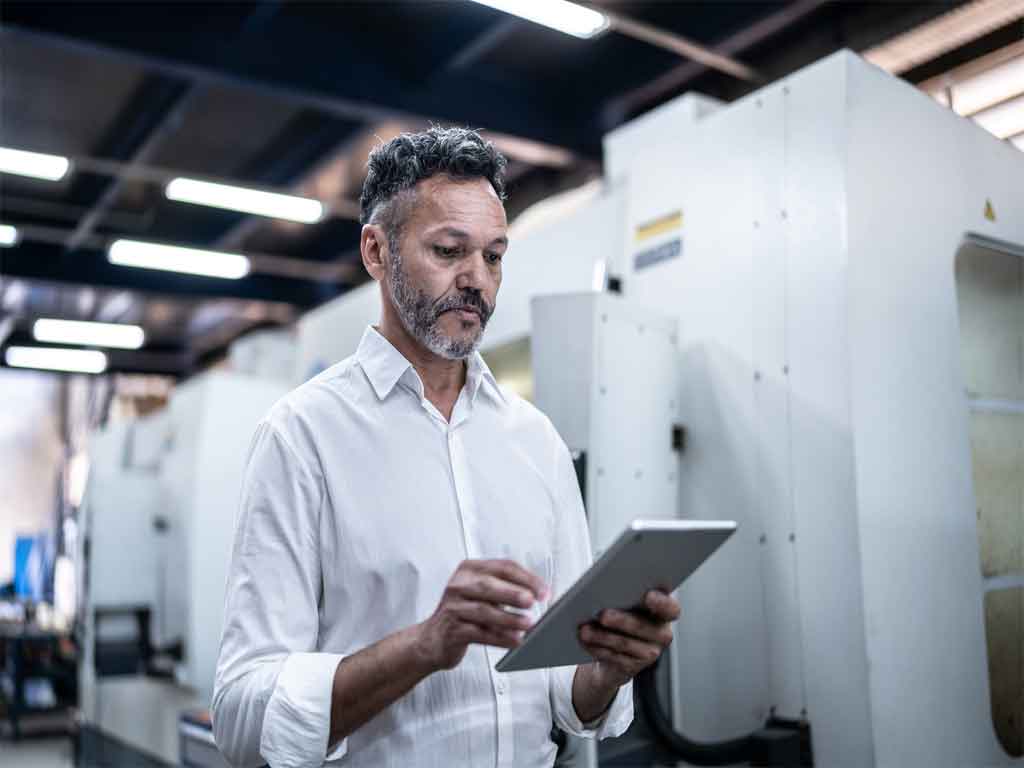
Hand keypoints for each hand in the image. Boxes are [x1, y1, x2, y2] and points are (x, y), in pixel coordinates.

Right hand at [415, 559, 547, 671]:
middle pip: (488, 585)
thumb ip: (506, 589)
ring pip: (483, 611)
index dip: (526, 578)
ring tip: (527, 624)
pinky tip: (514, 640)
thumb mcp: (481, 593)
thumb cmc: (463, 613)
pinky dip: (499, 638)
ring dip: (508, 618)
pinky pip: (479, 633)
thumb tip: (537, 595)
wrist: (433, 639)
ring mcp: (453, 607)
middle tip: (531, 601)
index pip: (502, 567)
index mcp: (469, 569)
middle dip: (513, 593)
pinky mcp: (452, 630)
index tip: (543, 591)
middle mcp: (459, 585)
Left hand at [577, 590, 680, 687]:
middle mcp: (661, 633)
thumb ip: (625, 595)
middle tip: (603, 615)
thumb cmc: (623, 617)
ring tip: (584, 630)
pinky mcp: (634, 667)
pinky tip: (586, 641)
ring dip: (601, 636)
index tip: (648, 595)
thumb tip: (607, 591)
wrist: (617, 650)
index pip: (671, 608)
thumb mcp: (627, 603)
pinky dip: (597, 648)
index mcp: (663, 612)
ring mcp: (650, 652)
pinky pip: (614, 657)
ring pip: (624, 643)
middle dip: (621, 620)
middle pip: (642, 626)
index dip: (662, 603)